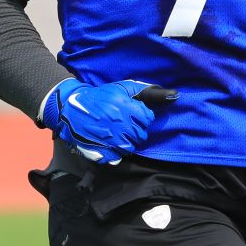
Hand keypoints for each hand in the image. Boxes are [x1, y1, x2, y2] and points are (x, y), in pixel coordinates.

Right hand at [40, 78, 176, 164]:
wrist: (71, 108)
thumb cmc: (101, 96)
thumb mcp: (122, 88)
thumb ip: (145, 91)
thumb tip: (174, 95)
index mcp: (124, 107)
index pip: (147, 118)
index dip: (144, 118)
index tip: (137, 116)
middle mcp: (118, 124)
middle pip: (140, 134)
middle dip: (136, 130)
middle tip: (127, 126)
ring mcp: (109, 139)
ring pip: (130, 147)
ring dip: (128, 142)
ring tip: (120, 135)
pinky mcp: (100, 151)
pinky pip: (117, 157)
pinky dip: (117, 152)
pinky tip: (112, 144)